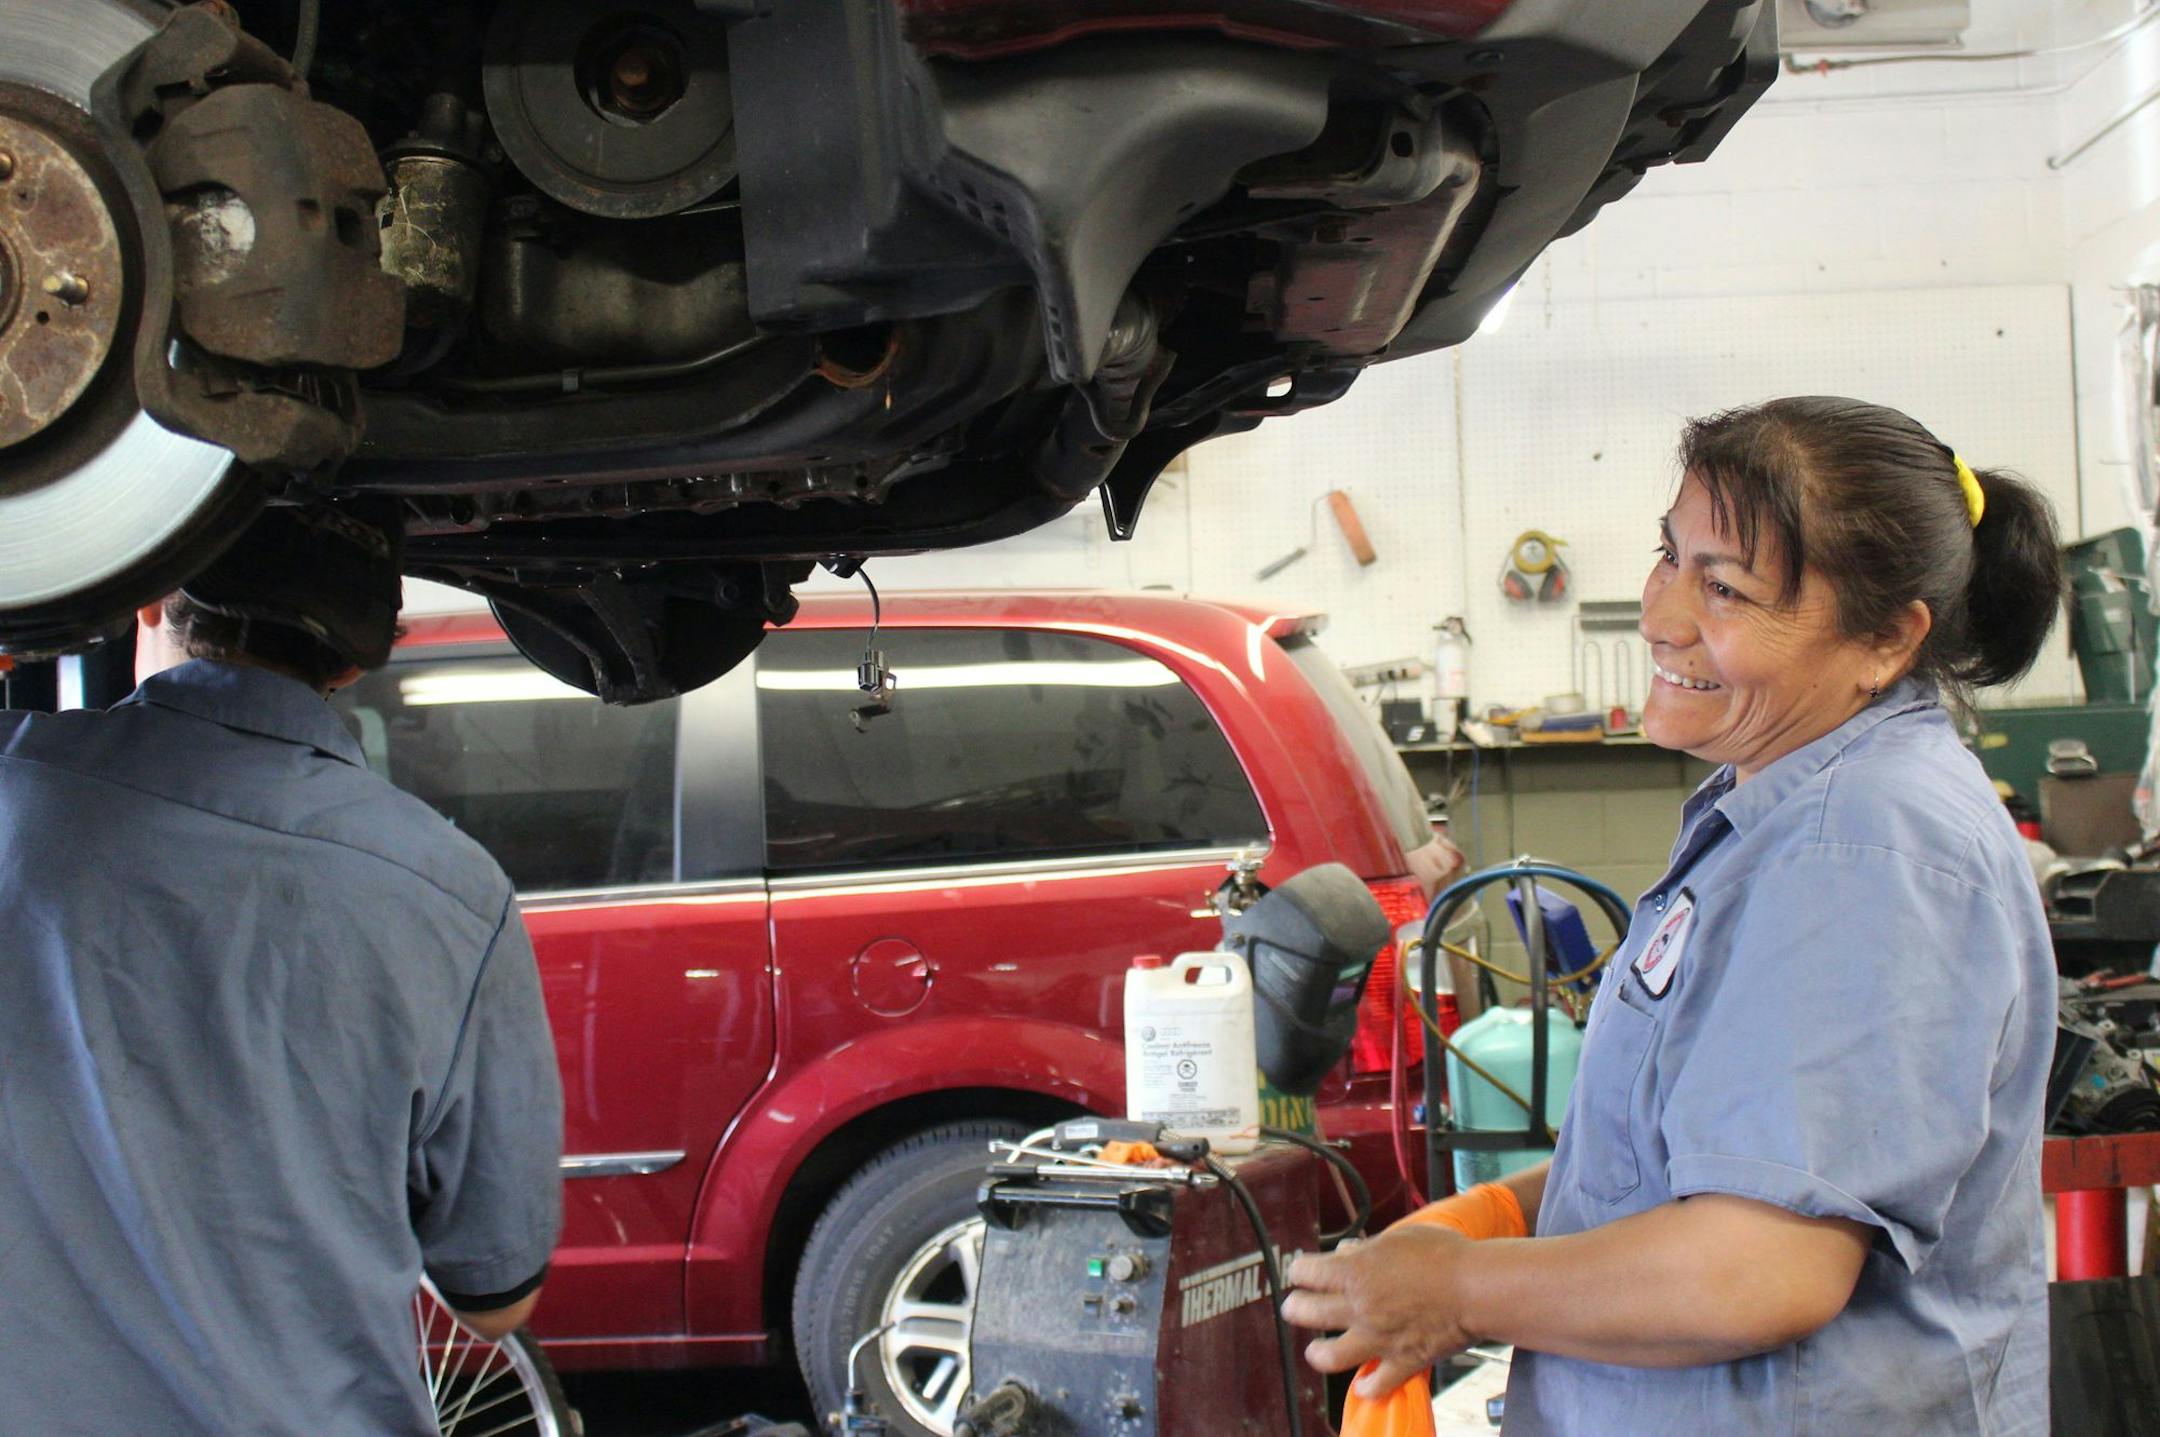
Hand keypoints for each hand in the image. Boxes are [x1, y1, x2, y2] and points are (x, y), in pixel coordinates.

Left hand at [1281, 1224, 1478, 1398]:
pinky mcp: (1402, 1361)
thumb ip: (1367, 1248)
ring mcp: (1378, 1338)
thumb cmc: (1443, 1255)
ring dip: (1318, 1354)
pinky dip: (1368, 1387)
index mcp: (1355, 1271)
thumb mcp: (1399, 1237)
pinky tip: (1364, 1385)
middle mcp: (1359, 1306)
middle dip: (1296, 1309)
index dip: (1299, 1270)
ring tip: (1316, 1351)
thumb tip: (1345, 1252)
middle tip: (1296, 1308)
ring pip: (1329, 1356)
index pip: (1305, 1272)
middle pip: (1306, 1313)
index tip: (1301, 1271)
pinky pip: (1376, 1384)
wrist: (1476, 1289)